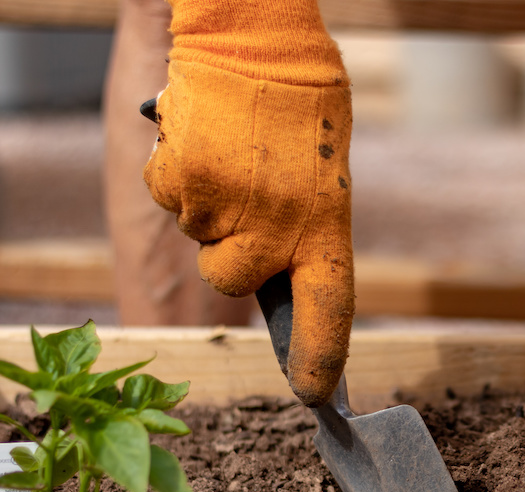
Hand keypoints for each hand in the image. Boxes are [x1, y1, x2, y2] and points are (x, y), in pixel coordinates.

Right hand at [143, 0, 352, 405]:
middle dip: (231, 251)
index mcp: (327, 225)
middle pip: (232, 280)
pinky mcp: (182, 180)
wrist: (257, 39)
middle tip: (248, 201)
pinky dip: (179, 177)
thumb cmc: (301, 109)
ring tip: (233, 157)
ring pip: (198, 236)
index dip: (319, 356)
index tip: (314, 393)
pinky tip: (205, 142)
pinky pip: (169, 199)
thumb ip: (303, 232)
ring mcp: (227, 205)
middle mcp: (277, 226)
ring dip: (208, 207)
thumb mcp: (324, 179)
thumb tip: (271, 278)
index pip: (330, 310)